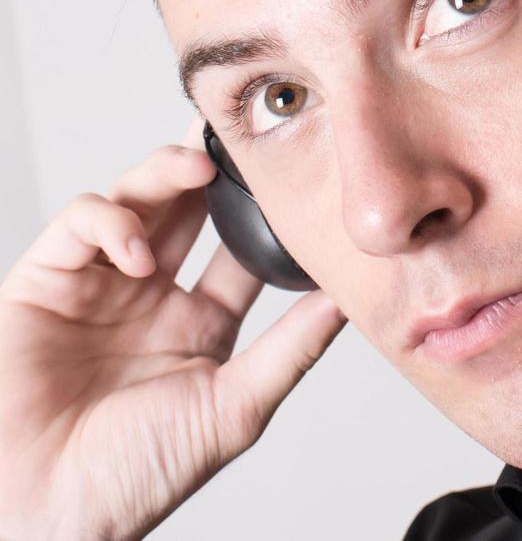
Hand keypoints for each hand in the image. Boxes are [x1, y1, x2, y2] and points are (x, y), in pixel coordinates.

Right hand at [0, 116, 347, 539]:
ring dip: (166, 176)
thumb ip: (292, 347)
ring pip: (137, 200)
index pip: (241, 250)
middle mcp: (152, 298)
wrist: (43, 513)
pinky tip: (135, 253)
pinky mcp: (44, 283)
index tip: (298, 179)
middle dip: (216, 171)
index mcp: (201, 325)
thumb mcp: (235, 407)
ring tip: (198, 174)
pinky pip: (78, 225)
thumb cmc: (135, 478)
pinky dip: (109, 222)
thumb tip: (350, 298)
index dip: (266, 213)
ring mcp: (99, 286)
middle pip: (189, 209)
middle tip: (245, 145)